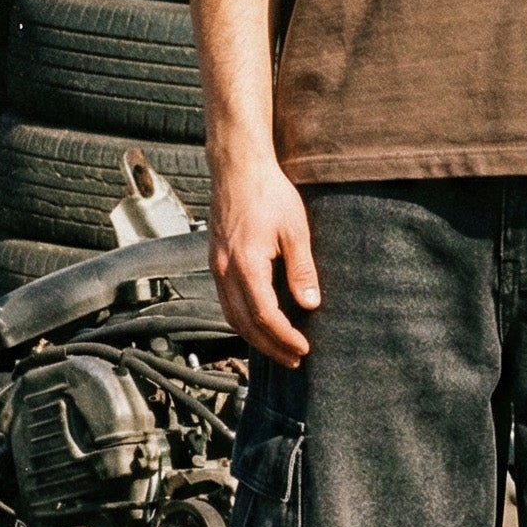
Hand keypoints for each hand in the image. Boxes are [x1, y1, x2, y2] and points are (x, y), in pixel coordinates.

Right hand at [208, 157, 319, 368]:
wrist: (238, 168)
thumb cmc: (269, 193)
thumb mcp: (295, 230)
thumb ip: (301, 269)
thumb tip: (310, 304)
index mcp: (246, 265)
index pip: (264, 316)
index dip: (283, 337)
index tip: (303, 348)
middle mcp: (225, 271)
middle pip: (244, 324)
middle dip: (269, 346)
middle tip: (294, 358)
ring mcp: (216, 266)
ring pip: (231, 315)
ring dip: (254, 337)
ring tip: (278, 347)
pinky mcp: (216, 260)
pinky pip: (226, 301)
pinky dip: (243, 319)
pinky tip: (259, 321)